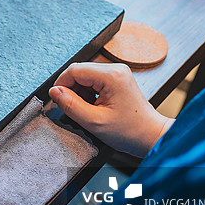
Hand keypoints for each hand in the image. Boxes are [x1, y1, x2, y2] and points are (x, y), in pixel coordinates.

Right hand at [48, 63, 173, 156]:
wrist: (150, 135)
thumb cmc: (130, 131)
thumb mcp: (94, 121)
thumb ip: (70, 105)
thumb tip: (54, 92)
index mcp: (112, 76)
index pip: (74, 70)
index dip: (61, 84)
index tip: (56, 99)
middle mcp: (115, 69)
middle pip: (79, 71)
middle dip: (71, 90)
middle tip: (73, 109)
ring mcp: (117, 73)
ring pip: (85, 76)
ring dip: (80, 93)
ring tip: (87, 110)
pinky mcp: (117, 79)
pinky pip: (93, 81)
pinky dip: (88, 93)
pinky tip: (93, 107)